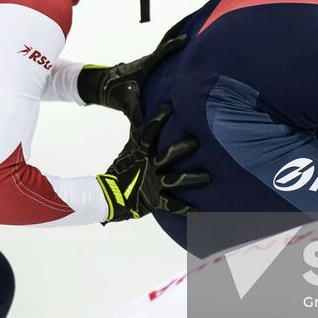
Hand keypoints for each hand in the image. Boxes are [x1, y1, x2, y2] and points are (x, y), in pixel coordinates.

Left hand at [77, 33, 186, 122]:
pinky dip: (172, 54)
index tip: (186, 39)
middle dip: (178, 41)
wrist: (104, 85)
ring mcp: (149, 63)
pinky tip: (182, 57)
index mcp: (145, 66)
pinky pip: (163, 58)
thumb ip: (135, 113)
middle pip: (165, 48)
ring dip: (176, 47)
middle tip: (193, 32)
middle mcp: (148, 61)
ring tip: (192, 41)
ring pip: (164, 52)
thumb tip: (143, 126)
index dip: (173, 45)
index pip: (161, 53)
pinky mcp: (150, 67)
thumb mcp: (126, 102)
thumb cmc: (114, 90)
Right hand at [98, 102, 210, 221]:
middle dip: (182, 148)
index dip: (158, 118)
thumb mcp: (129, 150)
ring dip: (193, 178)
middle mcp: (148, 166)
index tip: (170, 106)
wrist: (108, 196)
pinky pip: (173, 205)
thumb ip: (139, 135)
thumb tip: (143, 115)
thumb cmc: (122, 170)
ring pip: (175, 179)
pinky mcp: (155, 200)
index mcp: (141, 152)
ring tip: (209, 177)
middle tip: (197, 142)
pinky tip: (200, 211)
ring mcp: (153, 183)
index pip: (149, 132)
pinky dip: (186, 209)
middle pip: (167, 155)